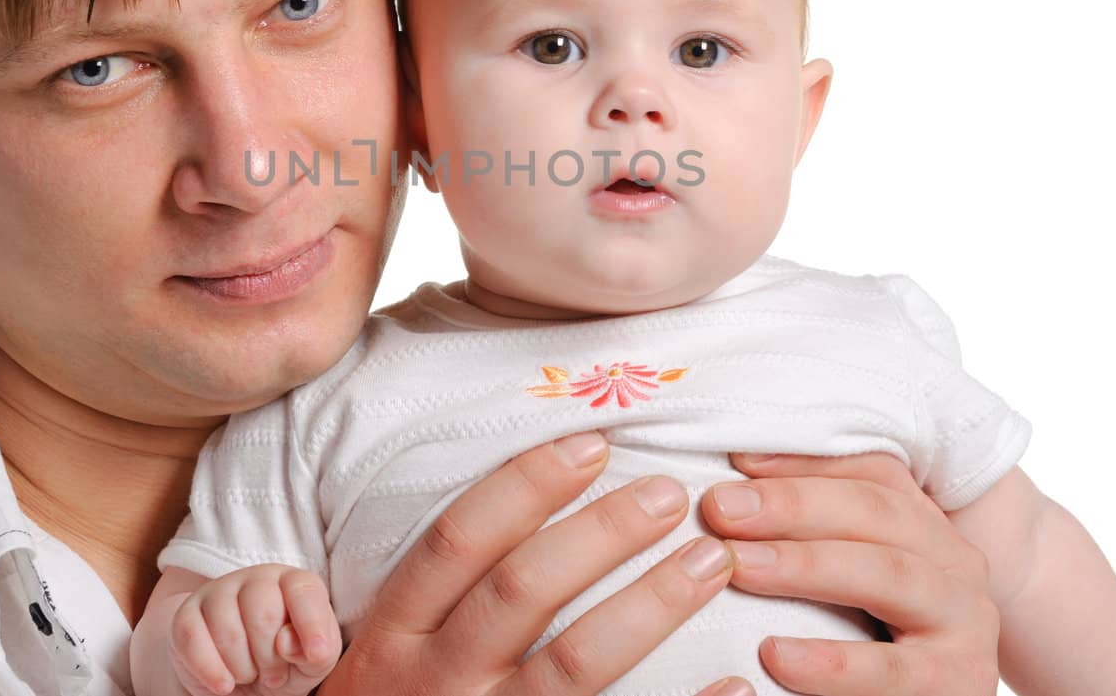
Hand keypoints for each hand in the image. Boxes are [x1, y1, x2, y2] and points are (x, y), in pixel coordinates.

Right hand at [167, 564, 340, 695]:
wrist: (239, 677)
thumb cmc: (285, 661)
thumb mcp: (315, 661)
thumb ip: (320, 649)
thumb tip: (288, 642)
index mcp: (292, 582)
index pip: (304, 591)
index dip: (312, 625)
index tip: (315, 655)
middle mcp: (256, 579)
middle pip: (264, 614)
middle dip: (271, 658)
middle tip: (273, 673)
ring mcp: (218, 592)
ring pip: (228, 631)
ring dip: (243, 668)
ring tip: (249, 673)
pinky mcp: (186, 614)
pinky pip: (191, 640)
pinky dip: (210, 670)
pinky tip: (224, 685)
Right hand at [322, 431, 754, 695]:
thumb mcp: (382, 645)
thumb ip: (436, 584)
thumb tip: (542, 484)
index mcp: (392, 634)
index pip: (458, 541)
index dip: (525, 486)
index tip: (592, 443)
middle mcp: (435, 682)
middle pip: (522, 591)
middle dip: (601, 533)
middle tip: (667, 492)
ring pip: (575, 666)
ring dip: (650, 606)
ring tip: (710, 560)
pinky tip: (734, 685)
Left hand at [701, 453, 999, 695]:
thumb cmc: (872, 641)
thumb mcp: (848, 579)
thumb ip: (809, 534)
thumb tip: (730, 495)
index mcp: (925, 526)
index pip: (870, 471)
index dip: (804, 462)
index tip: (735, 460)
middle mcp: (954, 561)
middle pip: (875, 510)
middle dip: (792, 504)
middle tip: (720, 508)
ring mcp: (964, 621)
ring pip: (888, 574)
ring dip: (807, 565)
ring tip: (740, 566)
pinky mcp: (957, 682)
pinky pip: (890, 669)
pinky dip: (831, 661)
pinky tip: (775, 653)